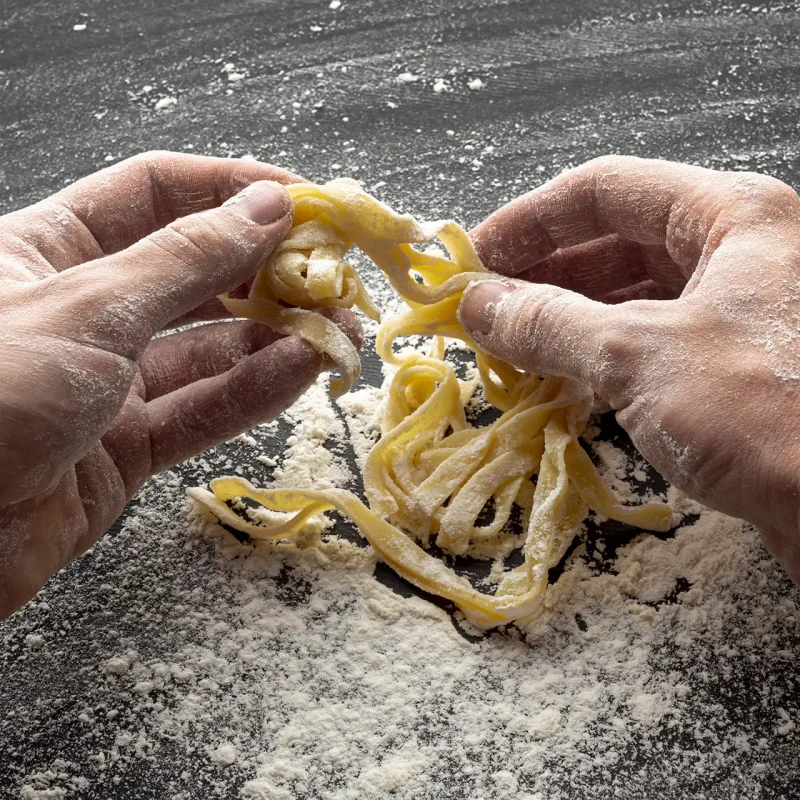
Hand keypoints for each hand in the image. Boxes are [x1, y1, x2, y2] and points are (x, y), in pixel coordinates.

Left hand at [0, 151, 360, 617]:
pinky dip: (254, 392)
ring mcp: (107, 385)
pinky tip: (302, 372)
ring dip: (275, 338)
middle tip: (334, 276)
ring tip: (337, 330)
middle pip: (192, 275)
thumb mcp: (90, 309)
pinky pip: (201, 411)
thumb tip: (267, 206)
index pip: (155, 194)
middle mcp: (82, 312)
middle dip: (265, 272)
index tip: (303, 201)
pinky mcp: (124, 450)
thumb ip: (186, 260)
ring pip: (206, 350)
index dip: (231, 190)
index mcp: (47, 250)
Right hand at [458, 155, 799, 585]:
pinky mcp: (736, 371)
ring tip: (508, 350)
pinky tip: (558, 385)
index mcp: (732, 215)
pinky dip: (599, 361)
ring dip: (565, 322)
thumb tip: (475, 303)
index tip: (471, 257)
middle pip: (617, 243)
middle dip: (542, 276)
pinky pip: (650, 346)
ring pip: (632, 299)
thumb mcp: (640, 355)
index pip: (606, 191)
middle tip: (481, 312)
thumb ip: (549, 323)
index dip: (529, 221)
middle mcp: (740, 253)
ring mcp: (739, 314)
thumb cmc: (765, 411)